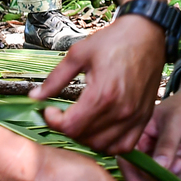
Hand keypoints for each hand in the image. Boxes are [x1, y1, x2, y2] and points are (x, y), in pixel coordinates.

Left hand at [33, 14, 165, 152]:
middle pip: (85, 137)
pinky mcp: (144, 118)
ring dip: (86, 137)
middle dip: (68, 128)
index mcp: (103, 94)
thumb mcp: (78, 54)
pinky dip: (109, 144)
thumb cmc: (113, 41)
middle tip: (63, 114)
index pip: (71, 126)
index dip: (54, 121)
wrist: (146, 34)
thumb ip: (55, 79)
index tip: (49, 110)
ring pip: (102, 145)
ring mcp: (135, 117)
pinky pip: (124, 146)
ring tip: (80, 120)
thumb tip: (34, 96)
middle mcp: (121, 110)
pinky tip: (100, 130)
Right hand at [121, 67, 180, 180]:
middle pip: (151, 174)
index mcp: (142, 135)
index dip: (131, 174)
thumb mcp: (177, 121)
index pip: (130, 158)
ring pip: (171, 179)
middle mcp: (151, 149)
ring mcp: (168, 158)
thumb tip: (159, 167)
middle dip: (170, 174)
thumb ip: (167, 144)